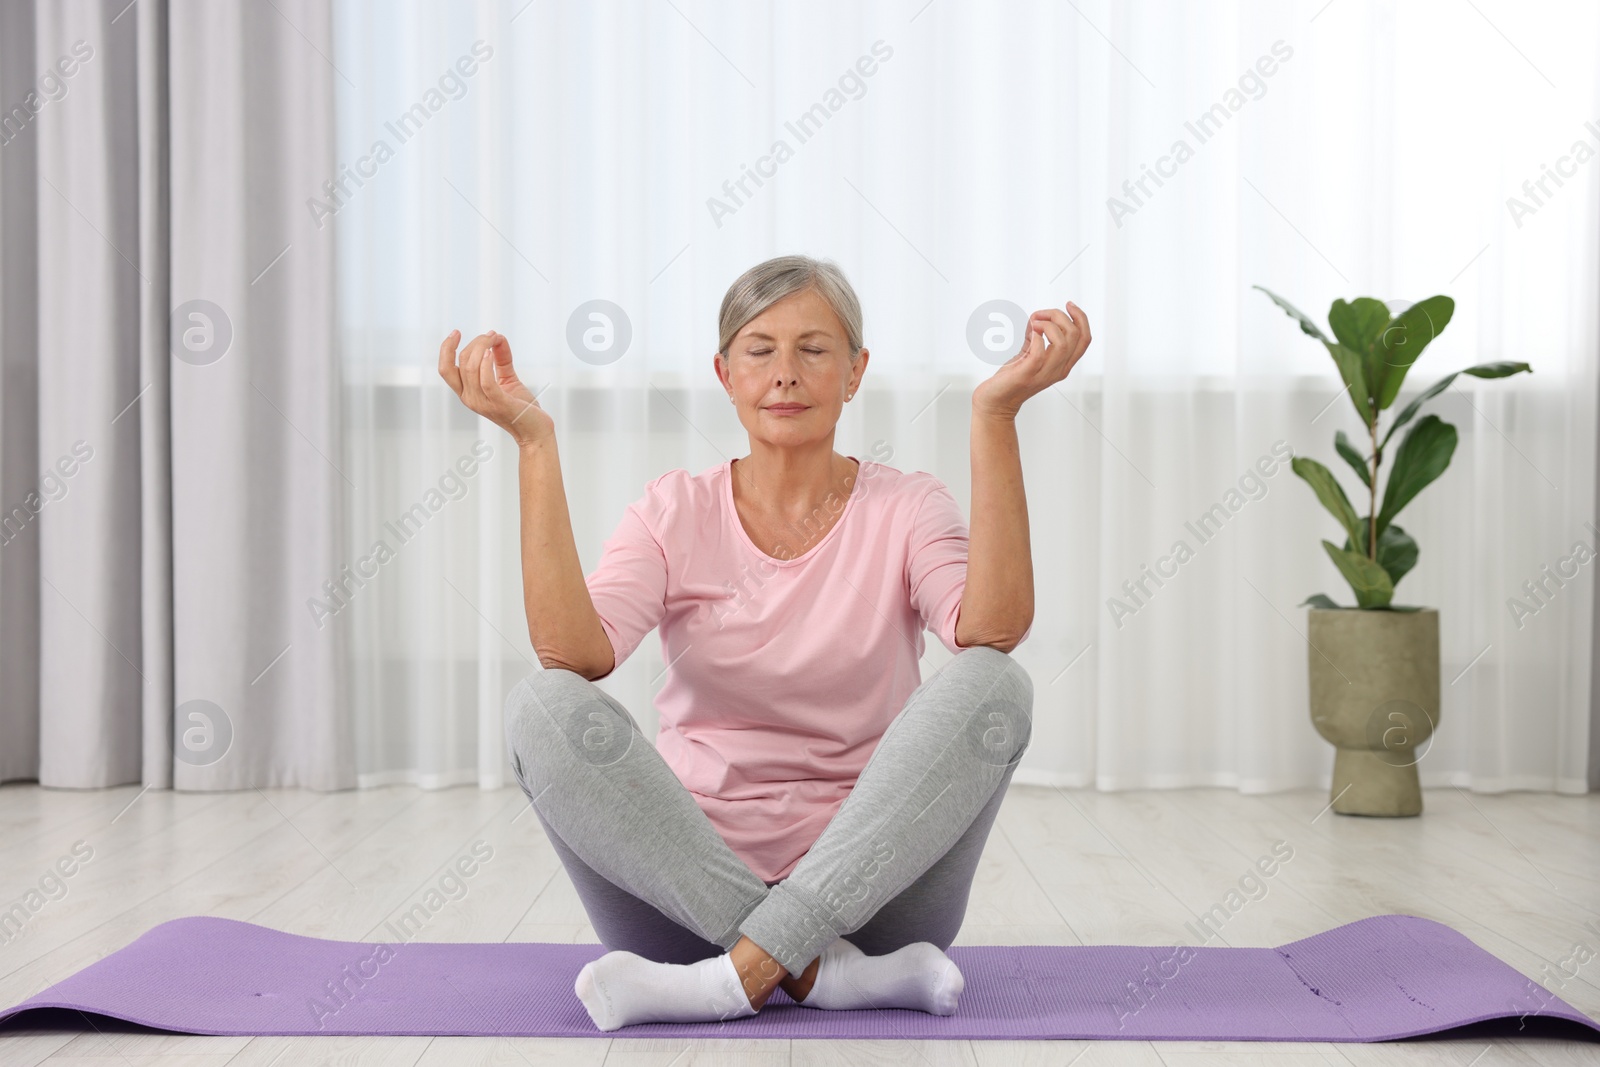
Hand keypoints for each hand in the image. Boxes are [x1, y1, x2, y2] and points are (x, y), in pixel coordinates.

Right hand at [438, 329, 552, 446]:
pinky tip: (491, 352)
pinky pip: (486, 381)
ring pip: (471, 368)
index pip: (445, 369)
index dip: (446, 349)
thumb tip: (497, 337)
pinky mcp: (499, 404)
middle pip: (462, 363)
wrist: (535, 430)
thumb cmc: (521, 406)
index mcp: (467, 393)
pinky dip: (486, 364)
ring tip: (495, 339)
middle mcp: (470, 399)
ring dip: (483, 347)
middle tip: (492, 335)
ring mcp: (483, 403)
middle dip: (476, 342)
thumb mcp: (507, 379)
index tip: (457, 332)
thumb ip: (501, 359)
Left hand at [972, 301, 1091, 419]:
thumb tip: (1037, 317)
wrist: (996, 401)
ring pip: (1063, 344)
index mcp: (1063, 364)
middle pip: (1075, 336)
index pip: (1085, 339)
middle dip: (1060, 316)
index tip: (1068, 305)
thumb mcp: (1029, 354)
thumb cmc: (1012, 378)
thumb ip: (1036, 336)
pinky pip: (1040, 353)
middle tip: (1040, 314)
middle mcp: (1058, 370)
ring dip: (1049, 325)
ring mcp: (1044, 373)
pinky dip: (1036, 337)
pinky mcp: (1027, 375)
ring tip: (1034, 322)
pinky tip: (1029, 333)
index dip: (1081, 318)